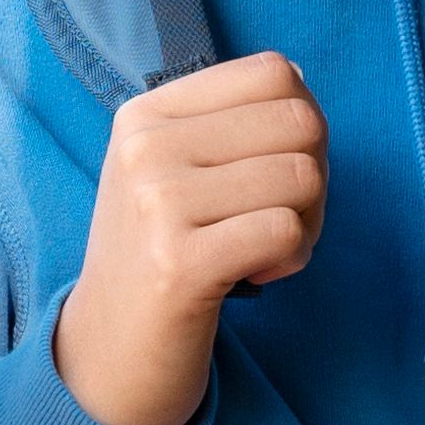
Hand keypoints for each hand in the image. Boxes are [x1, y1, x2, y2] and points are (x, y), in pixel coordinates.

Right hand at [54, 53, 326, 424]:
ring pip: (302, 177)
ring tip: (262, 251)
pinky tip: (255, 276)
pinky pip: (288, 231)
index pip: (273, 72)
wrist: (110, 352)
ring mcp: (157, 204)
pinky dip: (291, 259)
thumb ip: (230, 123)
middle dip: (314, 176)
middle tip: (276, 220)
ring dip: (307, 224)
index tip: (271, 171)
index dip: (302, 123)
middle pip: (300, 122)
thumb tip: (298, 78)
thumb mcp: (173, 170)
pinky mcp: (180, 262)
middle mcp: (145, 148)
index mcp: (147, 114)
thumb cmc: (162, 255)